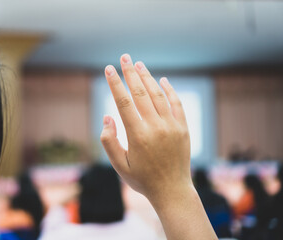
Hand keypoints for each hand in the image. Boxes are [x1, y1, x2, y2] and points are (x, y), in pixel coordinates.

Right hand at [100, 54, 191, 200]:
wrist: (172, 190)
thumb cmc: (142, 180)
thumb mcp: (119, 166)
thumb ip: (109, 141)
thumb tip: (107, 117)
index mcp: (138, 135)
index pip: (123, 102)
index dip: (115, 83)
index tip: (109, 68)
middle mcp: (155, 127)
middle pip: (140, 93)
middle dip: (130, 73)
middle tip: (124, 57)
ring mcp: (172, 126)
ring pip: (158, 95)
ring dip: (148, 78)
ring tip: (139, 64)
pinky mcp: (183, 129)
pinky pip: (177, 104)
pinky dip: (170, 91)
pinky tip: (163, 80)